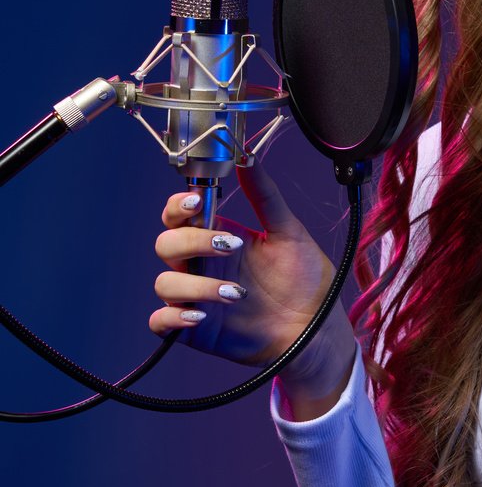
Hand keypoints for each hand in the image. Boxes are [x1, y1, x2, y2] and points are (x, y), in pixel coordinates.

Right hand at [149, 161, 355, 390]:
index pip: (179, 214)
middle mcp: (202, 264)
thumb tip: (247, 157)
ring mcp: (196, 296)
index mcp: (218, 236)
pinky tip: (201, 317)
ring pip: (165, 283)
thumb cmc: (304, 280)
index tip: (198, 203)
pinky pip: (161, 321)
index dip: (178, 206)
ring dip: (195, 286)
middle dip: (193, 242)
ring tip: (237, 294)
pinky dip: (173, 318)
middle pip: (166, 243)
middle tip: (232, 246)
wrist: (316, 329)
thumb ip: (265, 196)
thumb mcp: (289, 232)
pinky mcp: (194, 328)